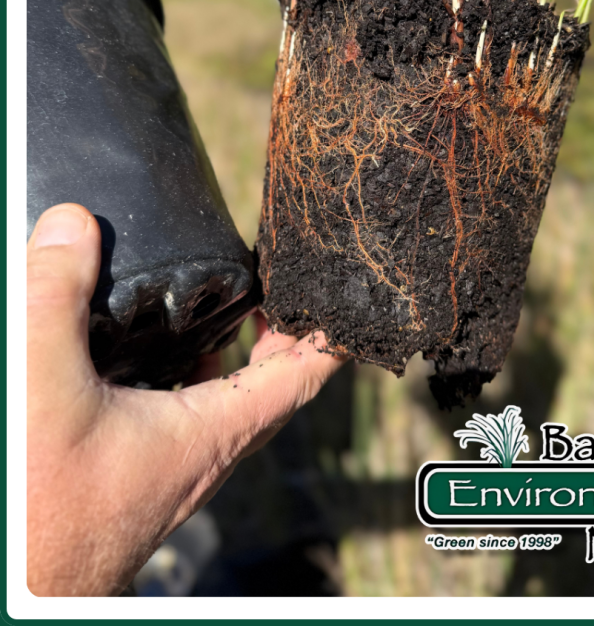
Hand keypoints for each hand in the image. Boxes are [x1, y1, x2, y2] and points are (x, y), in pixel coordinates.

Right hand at [27, 203, 343, 595]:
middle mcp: (205, 453)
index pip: (302, 375)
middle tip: (277, 279)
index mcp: (212, 432)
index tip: (342, 292)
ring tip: (225, 299)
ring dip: (235, 349)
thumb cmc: (37, 507)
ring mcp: (173, 466)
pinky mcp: (138, 471)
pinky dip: (190, 371)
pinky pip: (185, 410)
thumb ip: (56, 299)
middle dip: (282, 328)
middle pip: (272, 381)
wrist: (14, 589)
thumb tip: (74, 224)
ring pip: (227, 397)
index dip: (330, 332)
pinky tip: (154, 347)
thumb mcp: (42, 386)